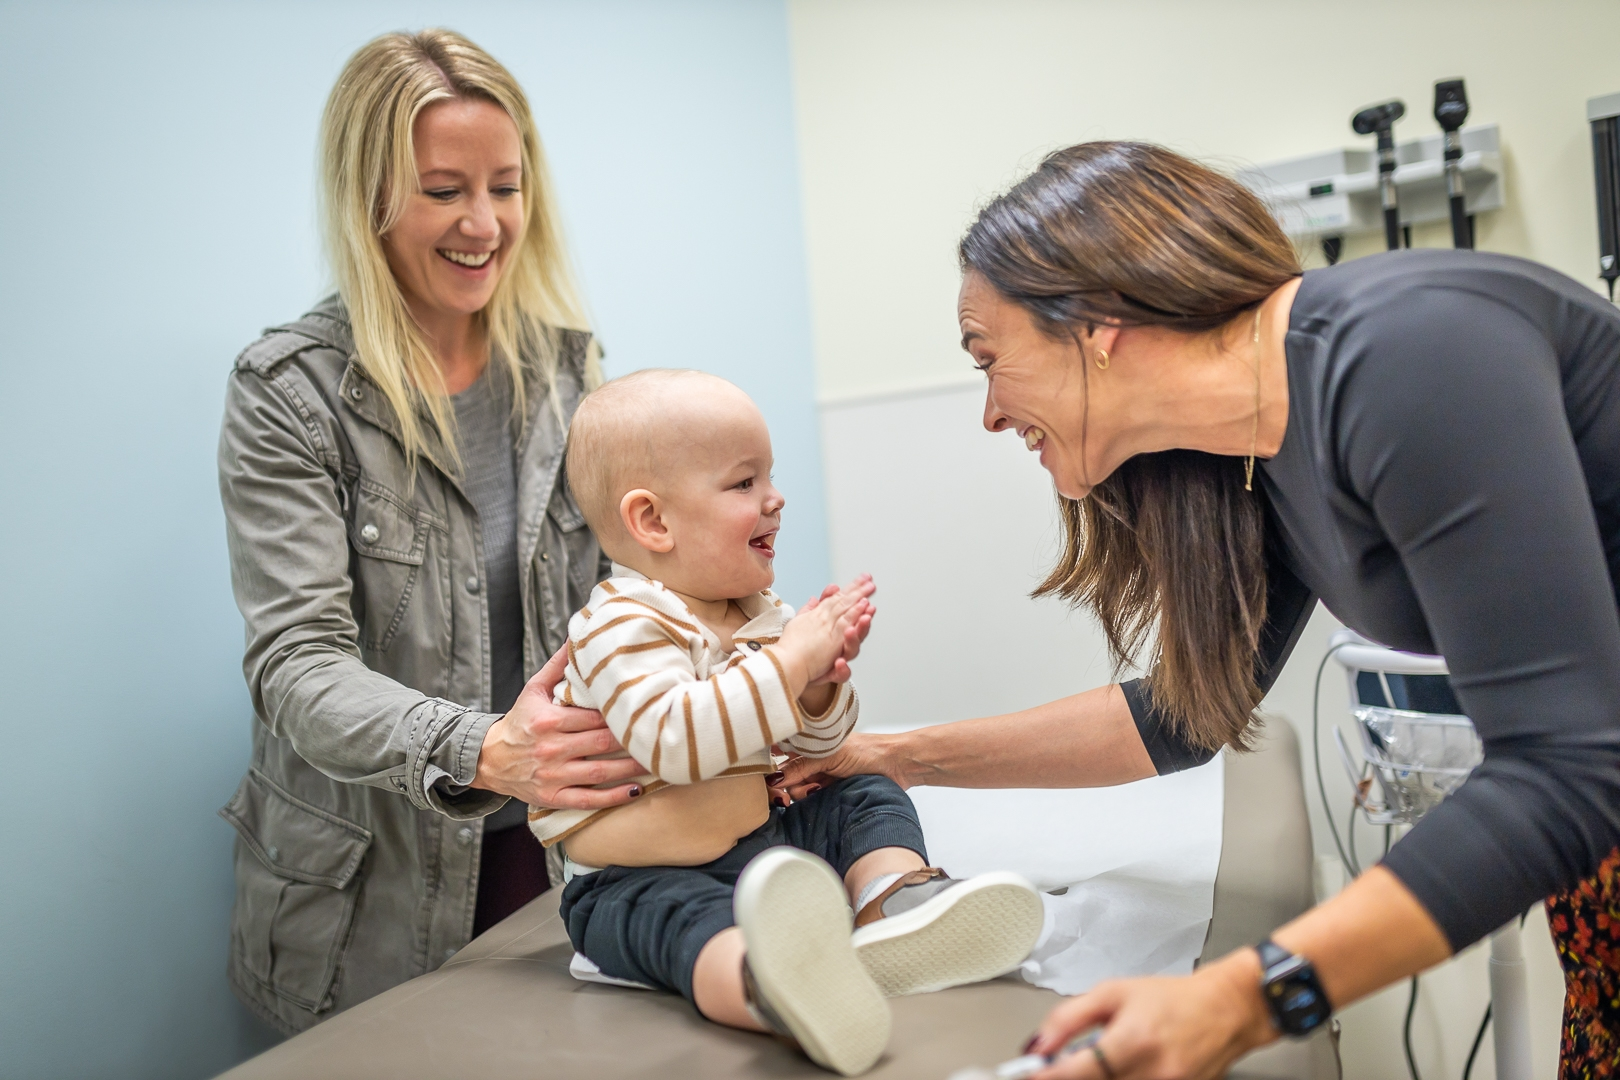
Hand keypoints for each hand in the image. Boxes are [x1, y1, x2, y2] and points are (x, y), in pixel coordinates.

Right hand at [473, 645, 645, 809]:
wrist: (489, 759)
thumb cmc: (519, 721)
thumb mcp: (533, 689)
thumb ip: (558, 665)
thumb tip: (577, 636)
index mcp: (548, 720)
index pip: (592, 716)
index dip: (619, 714)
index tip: (645, 709)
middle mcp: (551, 748)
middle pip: (600, 743)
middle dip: (631, 739)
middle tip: (659, 733)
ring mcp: (552, 775)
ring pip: (600, 773)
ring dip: (631, 768)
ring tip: (657, 760)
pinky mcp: (553, 797)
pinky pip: (588, 799)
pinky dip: (614, 798)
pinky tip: (636, 790)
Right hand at [777, 732, 905, 798]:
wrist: (897, 766)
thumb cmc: (869, 751)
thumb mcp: (831, 755)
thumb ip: (802, 765)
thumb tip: (776, 777)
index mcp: (809, 744)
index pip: (778, 756)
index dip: (773, 769)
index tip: (774, 781)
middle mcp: (811, 760)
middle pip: (785, 778)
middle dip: (791, 786)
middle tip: (808, 787)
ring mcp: (819, 777)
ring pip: (796, 791)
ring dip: (804, 794)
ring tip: (820, 790)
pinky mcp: (828, 793)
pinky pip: (810, 801)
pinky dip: (812, 802)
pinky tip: (822, 797)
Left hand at [798, 574, 876, 686]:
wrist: (797, 669)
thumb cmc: (808, 645)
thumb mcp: (816, 618)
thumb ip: (826, 602)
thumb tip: (834, 587)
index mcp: (841, 629)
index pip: (854, 615)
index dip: (861, 605)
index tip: (867, 596)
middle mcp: (843, 644)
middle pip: (858, 633)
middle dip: (863, 623)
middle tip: (866, 614)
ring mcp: (839, 659)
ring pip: (852, 651)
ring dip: (853, 641)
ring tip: (850, 632)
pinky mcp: (833, 674)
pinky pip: (842, 673)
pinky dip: (842, 669)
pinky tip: (839, 662)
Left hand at [1027, 952, 1273, 1079]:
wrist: (1227, 1011)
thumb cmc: (1173, 999)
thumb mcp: (1114, 992)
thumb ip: (1070, 1017)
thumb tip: (1039, 1044)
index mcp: (1134, 1039)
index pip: (1079, 1070)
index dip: (1047, 1076)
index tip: (1028, 1075)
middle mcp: (1153, 1072)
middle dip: (1072, 1076)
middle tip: (1061, 1066)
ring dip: (1098, 1079)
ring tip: (1103, 1060)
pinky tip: (1122, 1069)